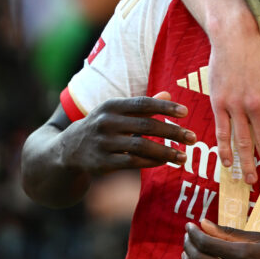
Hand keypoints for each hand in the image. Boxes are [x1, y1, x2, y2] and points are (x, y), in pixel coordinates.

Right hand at [59, 91, 195, 174]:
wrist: (66, 150)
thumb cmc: (102, 126)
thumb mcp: (116, 111)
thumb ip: (143, 105)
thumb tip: (169, 95)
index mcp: (111, 106)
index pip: (143, 104)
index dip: (165, 108)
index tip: (185, 113)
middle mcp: (106, 122)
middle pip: (146, 126)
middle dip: (172, 133)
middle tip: (193, 138)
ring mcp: (103, 143)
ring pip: (140, 147)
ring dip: (165, 152)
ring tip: (183, 156)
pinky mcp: (101, 163)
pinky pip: (132, 162)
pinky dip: (151, 162)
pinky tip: (164, 162)